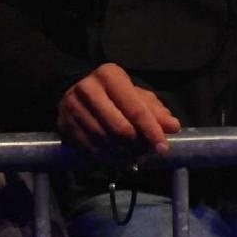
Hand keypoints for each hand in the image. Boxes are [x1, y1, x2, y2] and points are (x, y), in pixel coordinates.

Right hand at [57, 62, 180, 161]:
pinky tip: (118, 160)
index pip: (135, 108)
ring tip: (135, 158)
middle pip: (118, 127)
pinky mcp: (63, 124)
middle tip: (146, 154)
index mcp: (109, 75)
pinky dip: (106, 158)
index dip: (151, 130)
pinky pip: (88, 148)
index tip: (163, 148)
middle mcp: (87, 89)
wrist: (79, 91)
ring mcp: (71, 107)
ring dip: (122, 154)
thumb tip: (173, 127)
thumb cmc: (116, 94)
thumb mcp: (138, 96)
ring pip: (103, 140)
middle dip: (136, 145)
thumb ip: (156, 111)